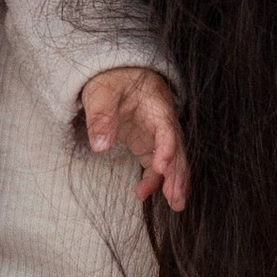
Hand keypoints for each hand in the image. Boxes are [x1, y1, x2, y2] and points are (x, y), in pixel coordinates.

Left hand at [80, 65, 187, 209]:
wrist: (115, 71)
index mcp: (157, 104)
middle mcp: (163, 121)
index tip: (162, 167)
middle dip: (177, 174)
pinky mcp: (149, 143)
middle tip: (177, 199)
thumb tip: (99, 146)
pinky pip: (156, 164)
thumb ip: (101, 118)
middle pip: (176, 148)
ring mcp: (157, 134)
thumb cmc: (111, 79)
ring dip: (173, 181)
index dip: (166, 148)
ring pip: (172, 160)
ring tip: (175, 205)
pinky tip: (143, 194)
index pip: (167, 128)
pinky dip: (154, 180)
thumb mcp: (101, 94)